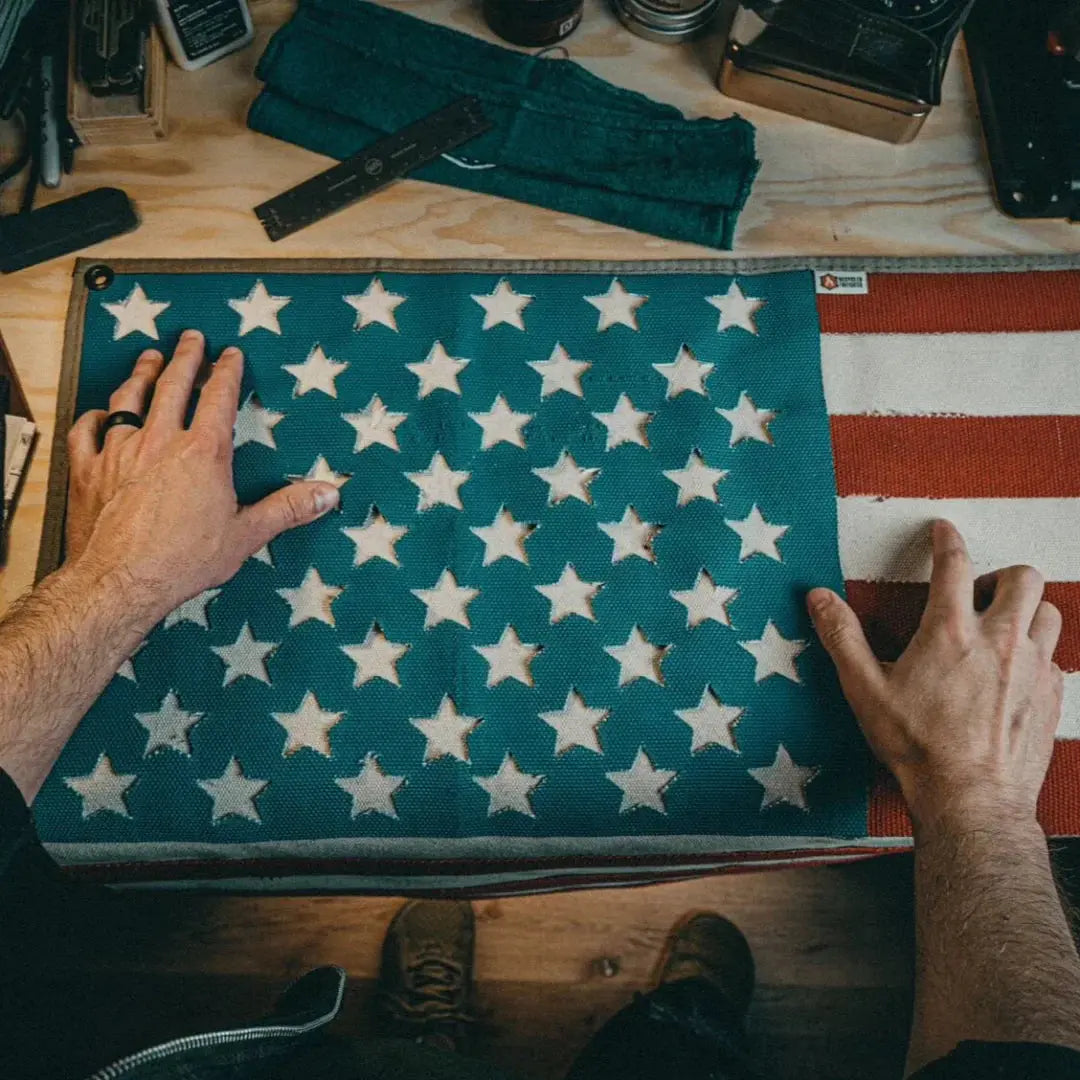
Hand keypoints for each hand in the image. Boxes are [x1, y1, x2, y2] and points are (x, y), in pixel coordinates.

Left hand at [65, 330, 339, 624]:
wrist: (122, 581)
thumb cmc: (182, 561)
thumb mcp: (246, 535)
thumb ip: (287, 509)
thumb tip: (327, 494)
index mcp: (203, 453)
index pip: (217, 397)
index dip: (226, 371)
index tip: (230, 354)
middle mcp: (160, 441)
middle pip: (173, 385)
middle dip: (185, 357)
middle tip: (191, 339)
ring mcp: (120, 452)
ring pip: (129, 399)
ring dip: (141, 375)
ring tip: (148, 359)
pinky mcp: (89, 470)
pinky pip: (86, 432)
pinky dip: (93, 418)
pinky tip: (98, 414)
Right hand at [807, 520, 1063, 829]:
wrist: (971, 799)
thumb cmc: (917, 747)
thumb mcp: (864, 689)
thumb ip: (842, 636)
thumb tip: (819, 598)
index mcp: (950, 631)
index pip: (954, 563)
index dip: (946, 538)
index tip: (943, 530)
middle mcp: (1000, 640)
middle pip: (1022, 577)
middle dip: (1000, 575)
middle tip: (977, 594)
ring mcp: (1032, 667)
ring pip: (1048, 612)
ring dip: (1026, 610)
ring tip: (1000, 628)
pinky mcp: (1051, 696)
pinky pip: (1056, 657)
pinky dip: (1037, 653)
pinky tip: (1013, 673)